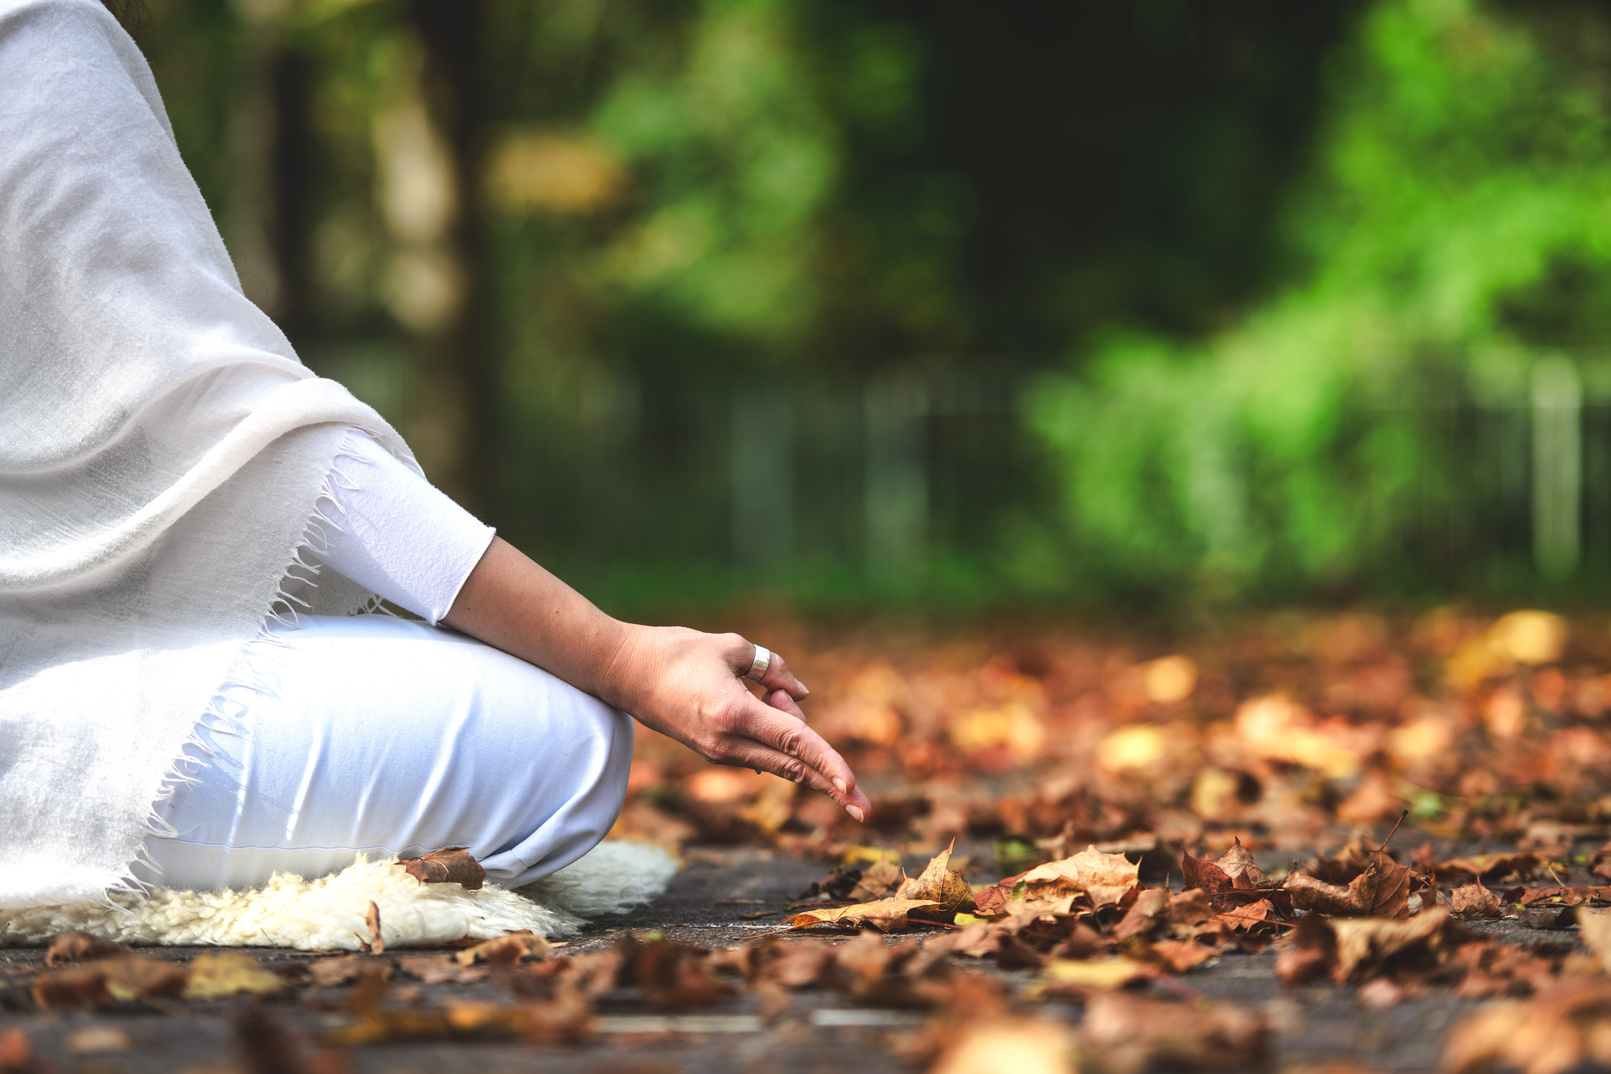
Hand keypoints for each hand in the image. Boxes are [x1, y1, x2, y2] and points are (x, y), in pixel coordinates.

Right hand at [605, 625, 871, 822]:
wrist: (623, 672)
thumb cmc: (675, 651)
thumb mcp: (731, 647)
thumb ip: (773, 669)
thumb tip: (800, 696)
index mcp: (734, 713)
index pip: (794, 741)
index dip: (829, 763)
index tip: (853, 788)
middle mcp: (728, 743)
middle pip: (794, 766)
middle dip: (834, 786)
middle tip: (866, 806)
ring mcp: (720, 753)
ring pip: (780, 761)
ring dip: (797, 737)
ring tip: (772, 689)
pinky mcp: (715, 753)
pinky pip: (763, 754)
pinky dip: (779, 739)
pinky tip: (770, 703)